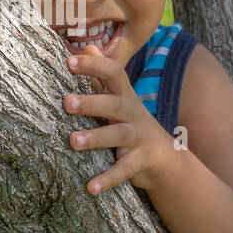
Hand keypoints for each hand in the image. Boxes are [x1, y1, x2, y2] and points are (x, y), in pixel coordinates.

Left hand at [63, 43, 180, 194]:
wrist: (167, 158)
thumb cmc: (133, 123)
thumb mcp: (120, 98)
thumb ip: (102, 76)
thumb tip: (88, 45)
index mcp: (125, 96)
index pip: (113, 73)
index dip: (93, 65)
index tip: (69, 60)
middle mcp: (133, 113)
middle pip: (114, 104)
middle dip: (91, 102)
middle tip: (66, 102)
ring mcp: (138, 138)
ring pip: (118, 135)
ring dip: (95, 137)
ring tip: (72, 141)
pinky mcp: (141, 162)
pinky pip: (124, 170)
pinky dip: (107, 179)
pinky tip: (90, 187)